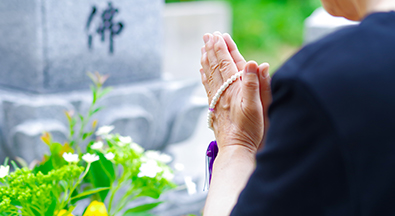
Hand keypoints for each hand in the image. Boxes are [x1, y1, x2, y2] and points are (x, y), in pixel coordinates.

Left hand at [200, 32, 270, 152]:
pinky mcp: (215, 107)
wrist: (236, 149)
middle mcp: (222, 92)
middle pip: (215, 66)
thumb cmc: (248, 130)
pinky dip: (204, 75)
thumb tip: (254, 63)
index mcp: (233, 89)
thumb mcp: (257, 106)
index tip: (218, 35)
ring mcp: (217, 100)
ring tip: (203, 48)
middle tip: (208, 35)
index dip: (223, 48)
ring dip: (206, 59)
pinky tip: (202, 71)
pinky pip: (207, 86)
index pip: (226, 63)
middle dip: (212, 49)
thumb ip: (255, 84)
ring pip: (209, 75)